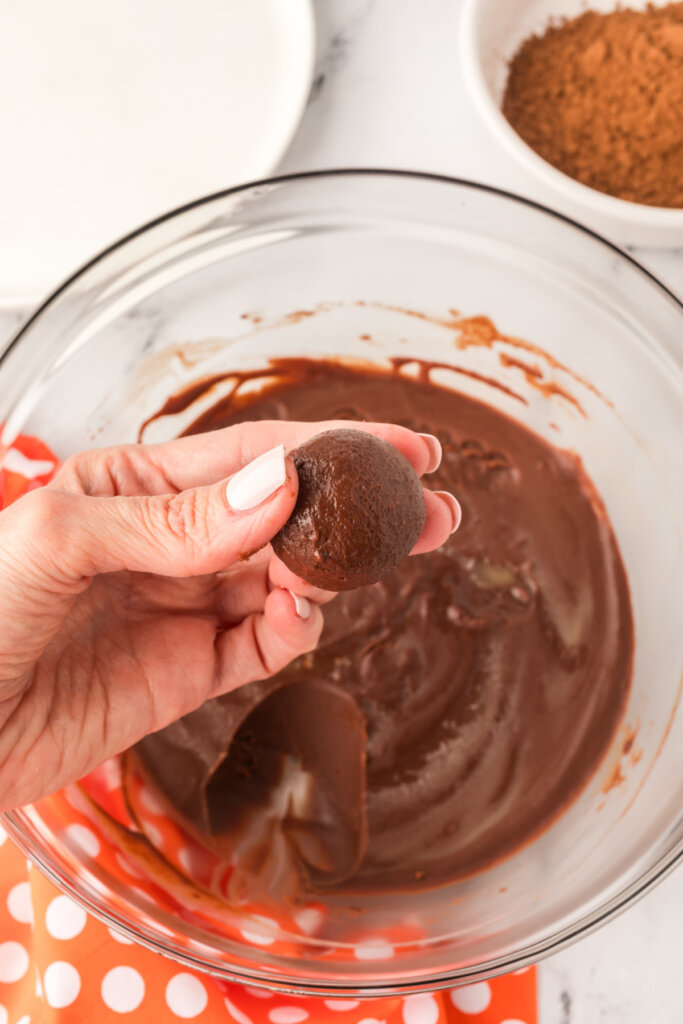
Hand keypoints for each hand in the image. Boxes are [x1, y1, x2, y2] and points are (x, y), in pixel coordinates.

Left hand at [0, 421, 457, 810]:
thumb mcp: (61, 540)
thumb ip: (174, 518)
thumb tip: (279, 486)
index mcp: (136, 486)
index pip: (252, 457)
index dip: (334, 448)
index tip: (406, 447)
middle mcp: (172, 540)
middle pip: (288, 516)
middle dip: (362, 511)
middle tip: (434, 511)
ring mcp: (186, 606)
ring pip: (288, 578)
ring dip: (338, 569)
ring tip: (382, 559)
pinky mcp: (193, 672)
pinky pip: (266, 643)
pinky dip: (297, 628)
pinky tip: (304, 613)